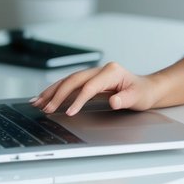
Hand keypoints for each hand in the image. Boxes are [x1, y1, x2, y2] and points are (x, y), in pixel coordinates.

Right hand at [31, 62, 158, 115]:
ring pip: (68, 81)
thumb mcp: (138, 97)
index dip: (78, 99)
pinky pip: (70, 85)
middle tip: (46, 109)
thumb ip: (125, 99)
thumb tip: (114, 101)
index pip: (89, 86)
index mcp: (111, 72)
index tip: (69, 112)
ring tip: (37, 102)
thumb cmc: (142, 93)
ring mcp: (93, 74)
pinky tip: (45, 98)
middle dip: (58, 95)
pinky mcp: (89, 81)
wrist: (146, 88)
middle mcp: (100, 70)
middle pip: (74, 80)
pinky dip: (56, 91)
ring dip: (52, 92)